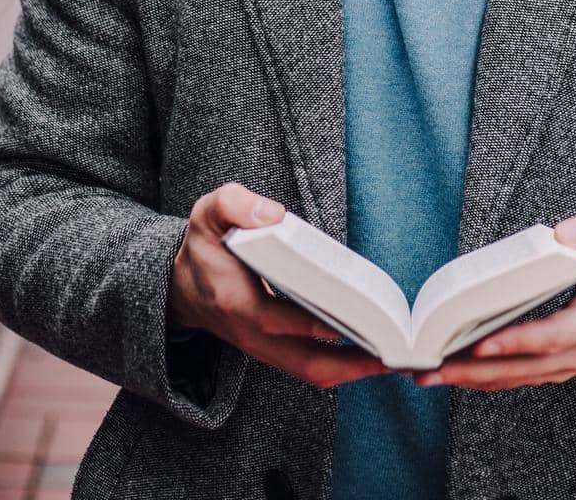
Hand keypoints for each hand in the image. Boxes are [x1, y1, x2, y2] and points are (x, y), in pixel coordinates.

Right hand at [169, 182, 391, 388]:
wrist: (183, 287)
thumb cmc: (204, 247)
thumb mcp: (206, 214)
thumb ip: (234, 204)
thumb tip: (274, 214)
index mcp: (235, 301)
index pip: (275, 319)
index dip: (309, 323)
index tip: (345, 321)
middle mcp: (252, 334)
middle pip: (304, 364)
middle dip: (350, 365)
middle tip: (391, 354)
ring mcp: (265, 348)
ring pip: (312, 371)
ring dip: (353, 370)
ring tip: (393, 356)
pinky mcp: (275, 350)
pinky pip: (311, 365)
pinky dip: (342, 364)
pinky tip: (372, 350)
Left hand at [411, 206, 575, 390]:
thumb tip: (561, 235)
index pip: (552, 337)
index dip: (518, 343)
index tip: (482, 344)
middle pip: (524, 368)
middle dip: (477, 371)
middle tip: (434, 368)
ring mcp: (566, 366)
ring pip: (516, 379)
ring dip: (471, 380)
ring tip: (428, 373)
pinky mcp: (553, 369)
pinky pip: (516, 379)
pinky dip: (483, 379)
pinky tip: (452, 373)